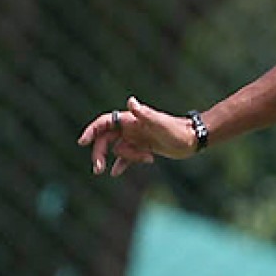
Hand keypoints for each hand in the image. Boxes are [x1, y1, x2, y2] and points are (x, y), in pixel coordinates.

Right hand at [78, 97, 196, 176]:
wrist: (193, 139)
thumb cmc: (177, 130)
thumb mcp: (160, 123)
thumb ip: (144, 114)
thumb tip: (131, 102)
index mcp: (131, 120)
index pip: (104, 123)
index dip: (92, 131)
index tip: (82, 142)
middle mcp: (131, 128)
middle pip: (106, 139)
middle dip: (100, 153)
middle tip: (97, 168)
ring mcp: (136, 138)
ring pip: (118, 150)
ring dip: (126, 158)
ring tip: (148, 159)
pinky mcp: (143, 148)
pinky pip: (126, 157)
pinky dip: (121, 164)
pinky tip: (114, 173)